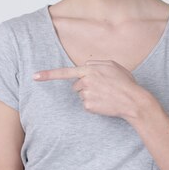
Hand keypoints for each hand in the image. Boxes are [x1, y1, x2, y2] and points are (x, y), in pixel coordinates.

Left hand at [33, 59, 147, 119]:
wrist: (134, 101)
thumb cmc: (125, 82)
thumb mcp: (113, 65)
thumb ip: (96, 63)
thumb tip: (85, 66)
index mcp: (90, 69)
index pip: (65, 72)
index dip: (48, 75)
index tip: (34, 77)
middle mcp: (85, 81)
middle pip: (76, 85)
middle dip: (85, 86)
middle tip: (103, 87)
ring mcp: (86, 94)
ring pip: (81, 95)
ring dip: (90, 95)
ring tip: (106, 94)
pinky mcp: (88, 106)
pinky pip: (86, 104)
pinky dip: (94, 104)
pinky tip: (105, 103)